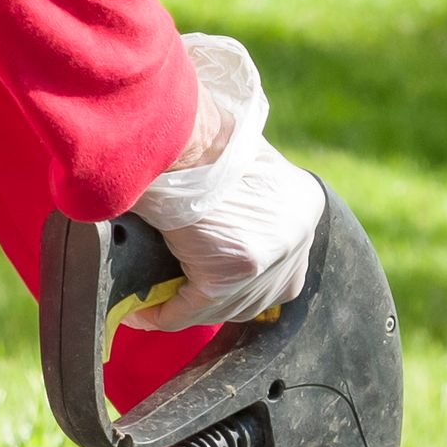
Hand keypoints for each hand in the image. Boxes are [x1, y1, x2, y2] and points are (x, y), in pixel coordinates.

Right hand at [116, 33, 327, 332]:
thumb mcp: (242, 165)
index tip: (221, 283)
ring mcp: (267, 256)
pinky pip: (192, 308)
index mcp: (305, 205)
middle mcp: (297, 234)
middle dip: (224, 301)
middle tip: (186, 297)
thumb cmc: (197, 138)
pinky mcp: (231, 272)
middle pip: (262, 293)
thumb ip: (247, 199)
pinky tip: (141, 313)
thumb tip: (221, 227)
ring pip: (227, 306)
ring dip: (190, 309)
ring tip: (157, 306)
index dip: (252, 278)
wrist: (177, 132)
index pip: (286, 262)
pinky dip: (164, 314)